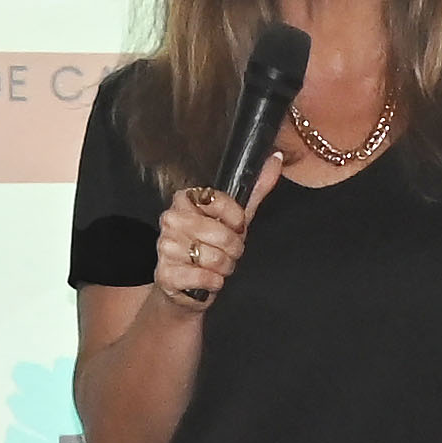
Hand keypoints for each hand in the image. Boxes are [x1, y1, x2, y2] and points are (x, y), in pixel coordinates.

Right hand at [149, 180, 267, 314]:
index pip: (218, 200)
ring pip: (214, 258)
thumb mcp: (235, 217)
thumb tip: (276, 158)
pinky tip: (208, 280)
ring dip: (224, 268)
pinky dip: (214, 283)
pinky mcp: (165, 274)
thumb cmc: (211, 246)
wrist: (187, 284)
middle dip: (233, 249)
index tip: (236, 226)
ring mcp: (165, 246)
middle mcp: (170, 219)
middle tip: (228, 252)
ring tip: (217, 266)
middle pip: (220, 234)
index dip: (236, 219)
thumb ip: (255, 189)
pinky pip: (204, 278)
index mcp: (184, 199)